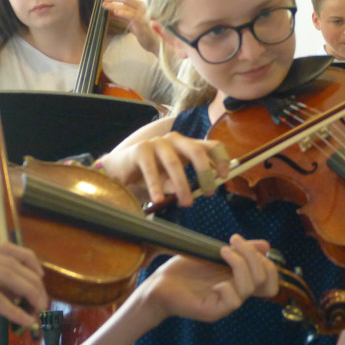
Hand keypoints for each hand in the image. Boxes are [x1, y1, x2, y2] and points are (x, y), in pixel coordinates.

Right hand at [0, 241, 46, 332]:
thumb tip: (15, 293)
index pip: (7, 248)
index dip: (29, 261)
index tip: (41, 277)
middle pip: (12, 262)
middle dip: (33, 281)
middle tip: (44, 301)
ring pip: (8, 275)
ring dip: (29, 293)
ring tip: (39, 309)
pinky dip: (12, 309)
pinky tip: (24, 319)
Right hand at [101, 131, 229, 205]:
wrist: (120, 172)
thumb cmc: (151, 176)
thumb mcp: (172, 181)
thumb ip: (187, 182)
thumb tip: (202, 190)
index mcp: (187, 146)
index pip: (211, 146)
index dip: (221, 159)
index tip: (224, 177)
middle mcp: (175, 141)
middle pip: (196, 150)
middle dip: (205, 172)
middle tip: (208, 192)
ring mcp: (157, 143)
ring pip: (174, 162)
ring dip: (182, 184)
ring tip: (186, 203)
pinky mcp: (140, 149)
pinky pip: (150, 168)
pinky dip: (156, 185)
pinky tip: (159, 199)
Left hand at [102, 0, 158, 54]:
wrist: (156, 43)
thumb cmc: (144, 32)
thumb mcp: (131, 22)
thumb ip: (122, 16)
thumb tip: (110, 11)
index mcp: (140, 7)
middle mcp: (142, 9)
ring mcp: (143, 16)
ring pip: (127, 7)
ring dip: (115, 5)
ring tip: (105, 5)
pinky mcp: (143, 24)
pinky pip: (132, 16)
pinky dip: (124, 13)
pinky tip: (115, 12)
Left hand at [138, 235, 278, 324]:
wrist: (158, 284)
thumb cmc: (184, 270)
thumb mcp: (214, 253)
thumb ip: (239, 251)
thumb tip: (266, 245)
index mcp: (240, 281)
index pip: (270, 280)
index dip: (267, 262)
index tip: (244, 243)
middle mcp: (237, 293)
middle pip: (266, 280)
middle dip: (253, 256)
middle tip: (233, 240)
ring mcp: (226, 304)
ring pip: (250, 287)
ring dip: (240, 263)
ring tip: (222, 251)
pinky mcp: (213, 312)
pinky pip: (233, 302)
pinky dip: (227, 286)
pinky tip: (213, 281)